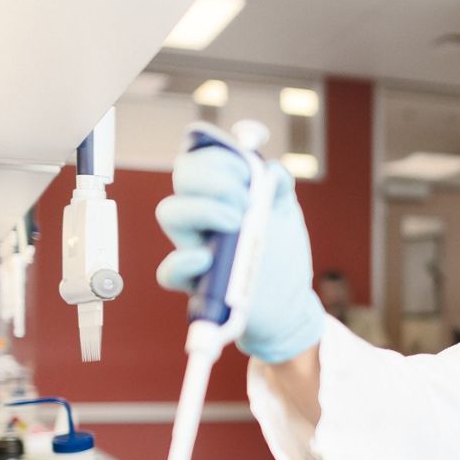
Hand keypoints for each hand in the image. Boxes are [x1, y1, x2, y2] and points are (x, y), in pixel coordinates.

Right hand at [155, 147, 324, 363]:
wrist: (290, 302)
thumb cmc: (282, 256)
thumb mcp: (286, 214)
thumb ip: (278, 185)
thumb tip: (270, 171)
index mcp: (218, 195)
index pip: (202, 160)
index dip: (220, 157)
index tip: (248, 173)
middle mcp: (201, 217)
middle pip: (184, 177)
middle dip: (214, 178)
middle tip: (244, 201)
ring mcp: (195, 247)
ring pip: (170, 212)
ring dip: (203, 208)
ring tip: (237, 221)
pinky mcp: (195, 284)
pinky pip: (169, 272)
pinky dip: (183, 261)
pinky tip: (206, 258)